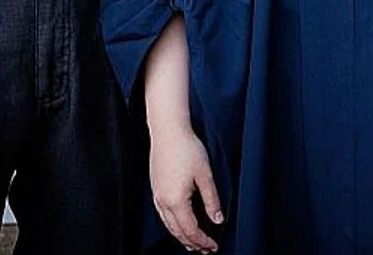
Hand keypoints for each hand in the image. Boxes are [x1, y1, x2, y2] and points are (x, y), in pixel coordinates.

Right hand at [149, 122, 223, 250]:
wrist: (168, 130)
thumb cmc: (186, 148)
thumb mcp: (205, 174)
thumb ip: (212, 200)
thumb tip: (218, 219)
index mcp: (176, 200)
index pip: (190, 230)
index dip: (203, 241)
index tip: (213, 246)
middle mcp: (163, 201)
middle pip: (177, 231)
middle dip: (192, 243)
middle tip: (205, 250)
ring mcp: (157, 195)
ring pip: (168, 224)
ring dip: (181, 236)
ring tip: (192, 243)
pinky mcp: (155, 187)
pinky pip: (163, 214)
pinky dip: (173, 224)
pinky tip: (179, 222)